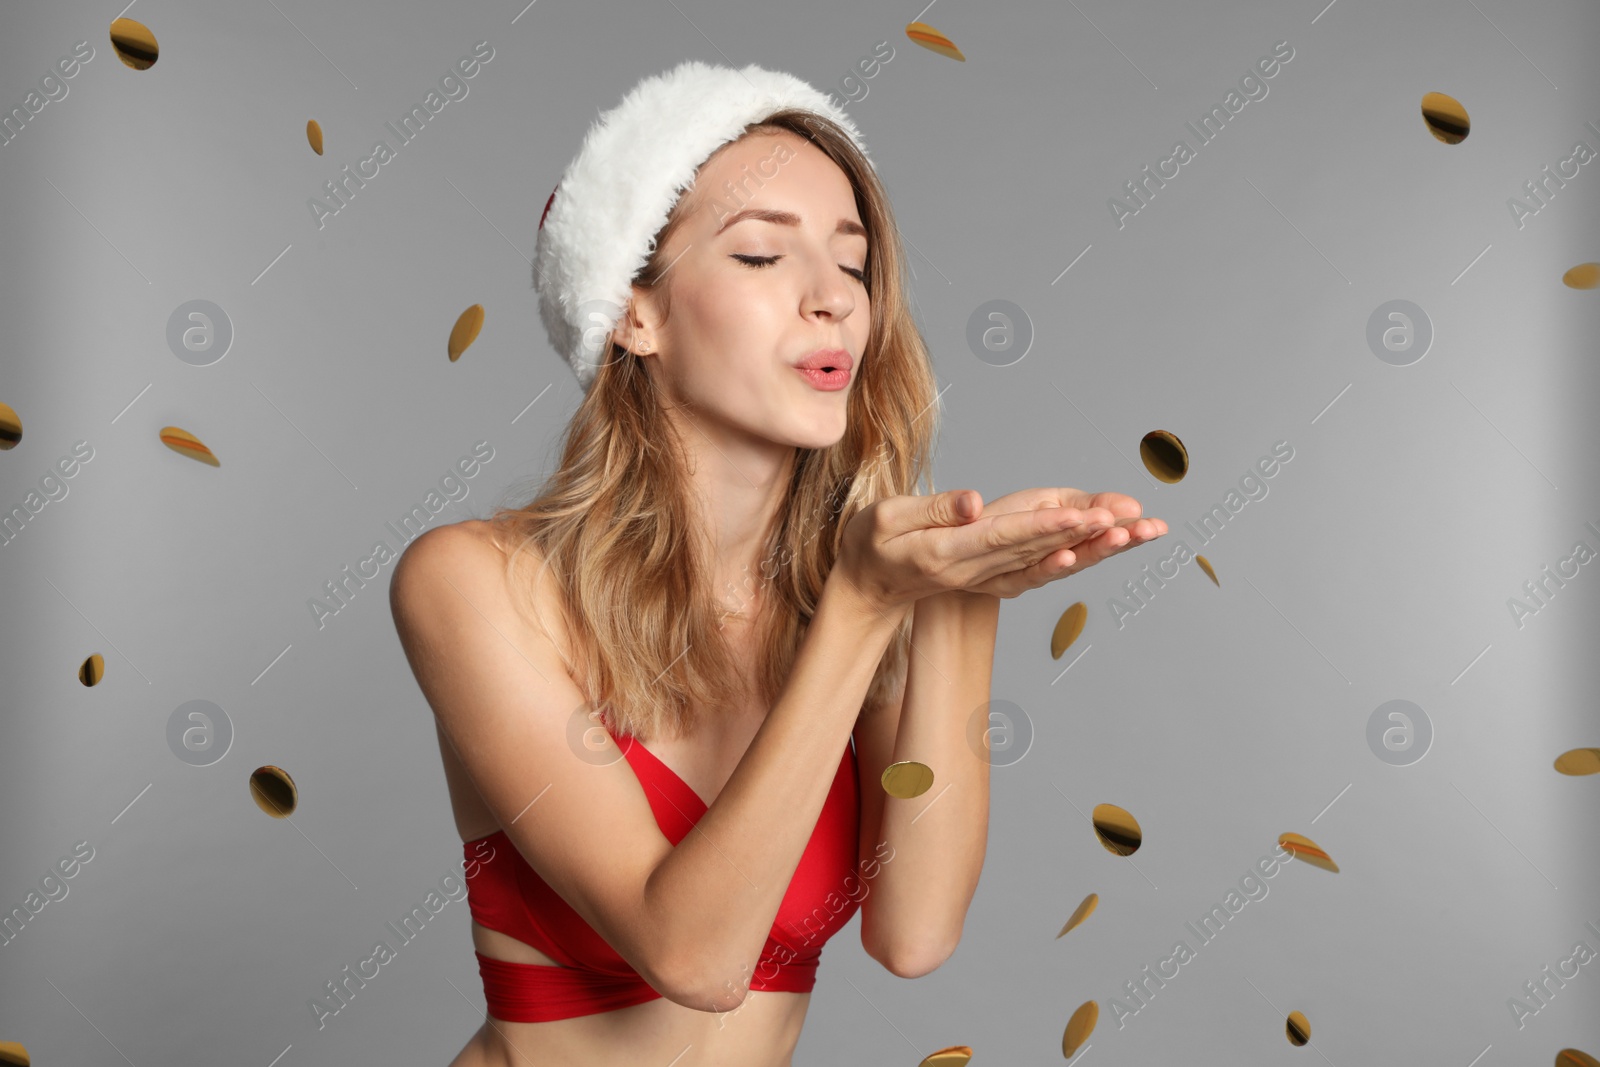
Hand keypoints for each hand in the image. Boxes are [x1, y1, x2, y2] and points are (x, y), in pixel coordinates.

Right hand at [832, 488, 1164, 612]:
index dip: (1044, 527)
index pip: (1004, 537)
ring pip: (1046, 560)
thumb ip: (932, 509)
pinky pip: (1038, 568)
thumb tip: (973, 502)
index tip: (1079, 516)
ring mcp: (986, 577)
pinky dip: (1070, 560)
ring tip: (1131, 532)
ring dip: (1090, 548)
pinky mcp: (993, 575)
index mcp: (948, 554)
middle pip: (1037, 549)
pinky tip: (1098, 549)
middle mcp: (975, 570)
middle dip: (1084, 533)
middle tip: (1125, 518)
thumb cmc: (870, 546)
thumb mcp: (886, 520)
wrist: (867, 588)